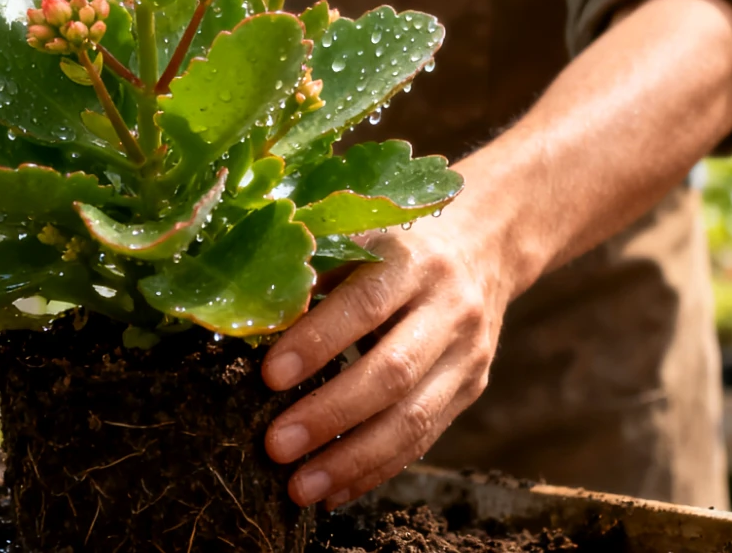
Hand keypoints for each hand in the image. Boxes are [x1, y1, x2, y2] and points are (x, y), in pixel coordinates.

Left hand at [261, 217, 503, 508]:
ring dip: (352, 460)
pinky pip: (422, 441)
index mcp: (413, 261)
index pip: (365, 305)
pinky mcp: (470, 390)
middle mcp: (449, 309)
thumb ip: (313, 275)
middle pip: (392, 372)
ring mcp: (467, 355)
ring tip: (300, 487)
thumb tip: (249, 320)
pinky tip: (333, 492)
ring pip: (413, 419)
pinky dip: (374, 471)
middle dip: (330, 415)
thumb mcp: (359, 240)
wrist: (482, 249)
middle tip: (276, 445)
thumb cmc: (394, 246)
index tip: (270, 376)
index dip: (318, 342)